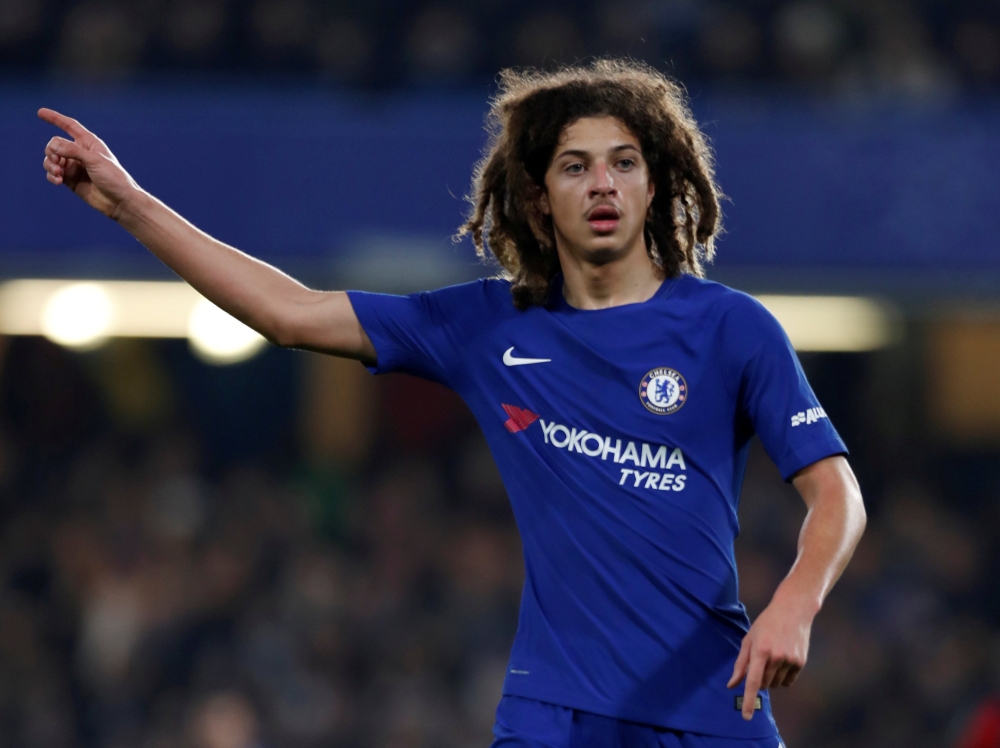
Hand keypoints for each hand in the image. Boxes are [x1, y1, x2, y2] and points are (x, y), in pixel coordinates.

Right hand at [39, 108, 141, 218]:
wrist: (120, 201)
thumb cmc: (113, 177)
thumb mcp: (94, 160)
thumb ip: (73, 151)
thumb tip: (53, 145)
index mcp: (89, 143)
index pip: (69, 126)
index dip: (55, 118)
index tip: (40, 112)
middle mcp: (80, 153)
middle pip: (55, 145)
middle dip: (51, 151)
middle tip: (58, 162)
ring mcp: (74, 167)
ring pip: (51, 160)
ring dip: (50, 165)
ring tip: (58, 173)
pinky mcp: (71, 180)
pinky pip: (53, 174)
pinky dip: (52, 176)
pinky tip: (58, 180)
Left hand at [727, 596, 812, 719]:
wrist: (793, 610)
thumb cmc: (766, 624)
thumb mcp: (748, 639)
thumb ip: (740, 664)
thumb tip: (731, 685)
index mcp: (759, 651)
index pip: (752, 681)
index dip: (748, 700)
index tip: (746, 717)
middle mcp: (776, 657)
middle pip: (762, 684)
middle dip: (758, 679)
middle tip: (760, 661)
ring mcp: (790, 661)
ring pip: (775, 685)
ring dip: (770, 678)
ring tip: (772, 657)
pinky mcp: (800, 663)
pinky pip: (788, 682)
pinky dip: (782, 677)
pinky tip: (783, 660)